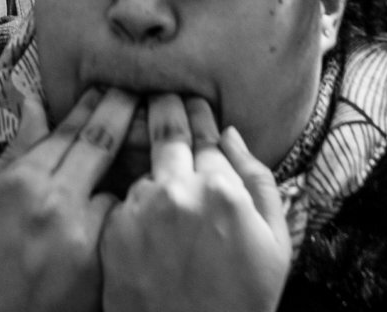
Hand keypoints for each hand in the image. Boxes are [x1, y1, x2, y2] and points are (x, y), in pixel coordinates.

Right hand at [0, 87, 133, 311]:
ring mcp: (82, 236)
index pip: (67, 130)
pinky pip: (119, 228)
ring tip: (133, 165)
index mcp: (23, 181)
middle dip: (123, 112)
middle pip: (100, 143)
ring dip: (121, 178)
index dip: (91, 104)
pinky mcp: (100, 267)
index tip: (108, 87)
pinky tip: (119, 219)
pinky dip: (117, 220)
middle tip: (142, 92)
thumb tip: (31, 103)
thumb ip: (14, 151)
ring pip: (117, 189)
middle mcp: (55, 202)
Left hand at [98, 97, 290, 311]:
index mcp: (222, 189)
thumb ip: (258, 181)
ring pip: (141, 168)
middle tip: (160, 96)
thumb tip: (230, 135)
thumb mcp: (275, 244)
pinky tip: (136, 212)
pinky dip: (129, 200)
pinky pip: (121, 201)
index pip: (206, 132)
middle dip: (163, 108)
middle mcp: (178, 190)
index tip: (191, 101)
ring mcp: (140, 210)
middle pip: (166, 130)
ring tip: (146, 159)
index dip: (198, 113)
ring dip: (145, 161)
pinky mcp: (111, 233)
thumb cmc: (242, 300)